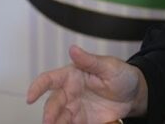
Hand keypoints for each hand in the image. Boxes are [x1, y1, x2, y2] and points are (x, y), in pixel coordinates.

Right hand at [26, 44, 147, 123]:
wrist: (135, 95)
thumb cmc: (121, 75)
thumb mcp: (108, 66)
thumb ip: (89, 60)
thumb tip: (73, 49)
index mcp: (72, 75)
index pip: (49, 79)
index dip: (37, 87)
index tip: (30, 97)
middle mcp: (69, 93)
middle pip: (53, 103)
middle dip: (49, 113)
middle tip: (49, 121)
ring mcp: (74, 108)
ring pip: (58, 117)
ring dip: (55, 123)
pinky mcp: (81, 121)